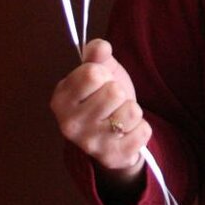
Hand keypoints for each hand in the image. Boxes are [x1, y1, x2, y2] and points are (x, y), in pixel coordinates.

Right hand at [50, 39, 150, 189]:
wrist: (112, 135)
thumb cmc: (102, 96)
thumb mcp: (99, 70)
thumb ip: (96, 54)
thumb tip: (100, 46)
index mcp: (61, 98)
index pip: (92, 73)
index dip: (103, 74)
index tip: (99, 83)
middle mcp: (70, 125)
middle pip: (114, 92)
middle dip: (119, 93)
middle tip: (111, 103)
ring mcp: (90, 144)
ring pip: (131, 111)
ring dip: (131, 110)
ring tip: (119, 117)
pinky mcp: (112, 158)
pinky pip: (143, 131)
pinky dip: (141, 129)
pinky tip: (127, 133)